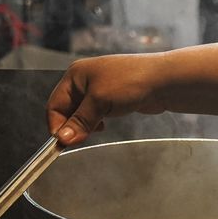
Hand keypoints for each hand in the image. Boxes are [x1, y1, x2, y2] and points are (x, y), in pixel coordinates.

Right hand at [47, 54, 164, 145]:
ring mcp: (98, 88)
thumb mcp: (100, 102)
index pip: (54, 104)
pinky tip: (104, 126)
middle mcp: (84, 79)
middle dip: (71, 125)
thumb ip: (80, 122)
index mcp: (75, 75)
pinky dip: (96, 122)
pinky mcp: (111, 97)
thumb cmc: (131, 82)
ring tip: (96, 130)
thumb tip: (63, 139)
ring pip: (82, 113)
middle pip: (66, 109)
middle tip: (79, 140)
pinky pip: (95, 113)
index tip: (63, 143)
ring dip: (84, 125)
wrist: (164, 80)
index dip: (57, 125)